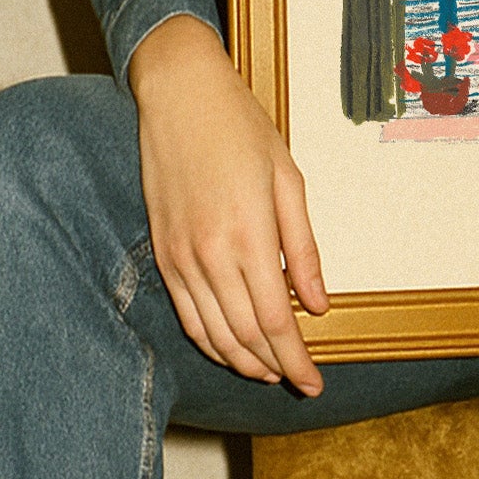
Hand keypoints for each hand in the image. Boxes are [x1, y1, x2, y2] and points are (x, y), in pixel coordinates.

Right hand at [130, 15, 326, 395]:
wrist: (179, 95)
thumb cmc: (241, 128)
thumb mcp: (289, 180)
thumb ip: (302, 248)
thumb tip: (315, 304)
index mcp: (248, 235)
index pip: (274, 321)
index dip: (296, 360)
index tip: (315, 382)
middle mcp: (209, 254)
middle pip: (245, 336)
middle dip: (276, 368)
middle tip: (301, 384)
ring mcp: (180, 256)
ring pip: (212, 333)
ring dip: (243, 362)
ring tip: (271, 373)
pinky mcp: (163, 253)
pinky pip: (186, 314)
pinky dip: (210, 341)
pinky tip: (231, 349)